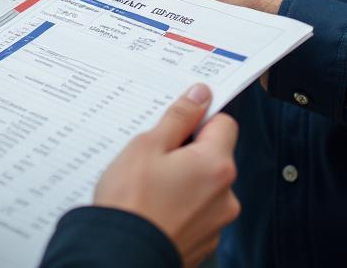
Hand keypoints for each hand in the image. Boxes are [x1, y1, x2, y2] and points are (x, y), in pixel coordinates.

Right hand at [93, 83, 239, 267]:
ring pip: (206, 185)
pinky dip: (183, 206)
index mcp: (216, 165)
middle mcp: (226, 195)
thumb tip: (200, 95)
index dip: (201, 118)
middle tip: (156, 157)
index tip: (179, 122)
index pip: (224, 123)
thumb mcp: (148, 145)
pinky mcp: (205, 242)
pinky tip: (156, 208)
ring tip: (152, 187)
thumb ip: (179, 117)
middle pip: (215, 155)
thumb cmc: (131, 202)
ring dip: (186, 180)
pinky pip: (199, 211)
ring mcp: (217, 222)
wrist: (119, 257)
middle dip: (189, 151)